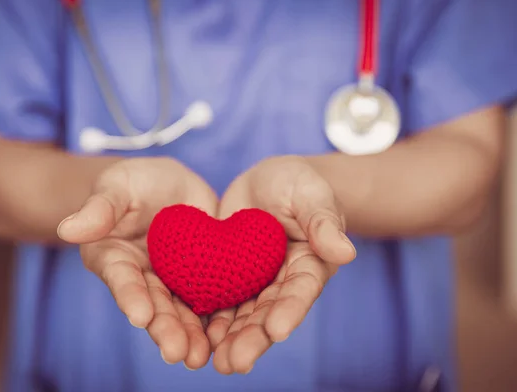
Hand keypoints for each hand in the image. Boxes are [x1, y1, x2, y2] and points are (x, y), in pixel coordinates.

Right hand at [57, 157, 217, 368]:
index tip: (140, 315)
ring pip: (180, 309)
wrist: (168, 184)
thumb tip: (67, 229)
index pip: (121, 278)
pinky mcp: (198, 277)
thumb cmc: (133, 182)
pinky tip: (226, 337)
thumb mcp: (116, 186)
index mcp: (113, 258)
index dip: (130, 296)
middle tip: (177, 353)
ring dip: (189, 334)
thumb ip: (99, 208)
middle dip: (164, 328)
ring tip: (199, 357)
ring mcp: (170, 280)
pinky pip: (208, 299)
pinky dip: (216, 318)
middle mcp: (141, 277)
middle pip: (152, 304)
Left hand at [208, 155, 355, 374]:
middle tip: (236, 363)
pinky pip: (220, 300)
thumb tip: (346, 251)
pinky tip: (198, 337)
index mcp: (309, 264)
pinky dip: (210, 319)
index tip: (277, 331)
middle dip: (254, 338)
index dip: (290, 310)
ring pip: (244, 314)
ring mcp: (256, 281)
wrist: (267, 182)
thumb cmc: (297, 184)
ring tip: (218, 363)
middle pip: (269, 312)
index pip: (301, 290)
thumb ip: (323, 221)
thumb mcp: (311, 194)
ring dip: (231, 339)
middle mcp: (283, 281)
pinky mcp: (231, 276)